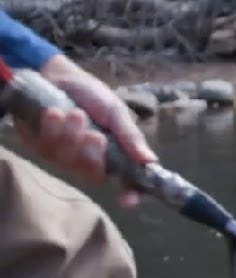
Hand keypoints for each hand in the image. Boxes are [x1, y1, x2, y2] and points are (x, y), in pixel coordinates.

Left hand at [14, 55, 156, 206]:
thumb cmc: (93, 95)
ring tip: (73, 113)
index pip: (128, 181)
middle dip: (93, 156)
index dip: (130, 193)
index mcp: (115, 154)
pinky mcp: (43, 148)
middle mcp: (92, 160)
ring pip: (70, 162)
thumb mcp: (117, 112)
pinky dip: (53, 129)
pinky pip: (48, 149)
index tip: (129, 200)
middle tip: (95, 135)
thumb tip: (150, 161)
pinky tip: (54, 113)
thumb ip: (131, 137)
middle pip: (95, 175)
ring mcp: (66, 156)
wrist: (58, 77)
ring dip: (72, 137)